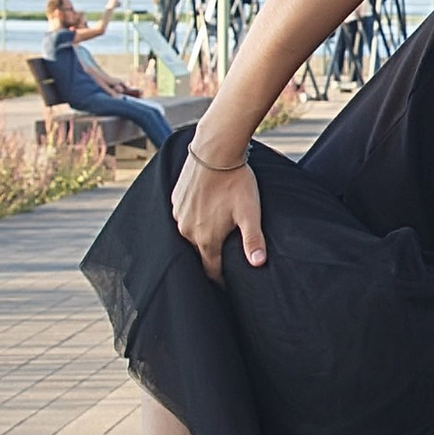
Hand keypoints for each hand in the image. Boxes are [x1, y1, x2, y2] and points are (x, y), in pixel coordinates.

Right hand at [172, 137, 266, 277]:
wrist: (215, 151)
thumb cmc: (236, 182)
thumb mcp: (250, 213)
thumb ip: (253, 240)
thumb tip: (258, 264)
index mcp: (205, 239)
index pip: (211, 270)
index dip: (221, 280)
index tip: (229, 283)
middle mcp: (186, 231)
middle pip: (199, 253)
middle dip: (211, 258)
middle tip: (224, 257)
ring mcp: (178, 215)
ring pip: (189, 235)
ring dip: (201, 237)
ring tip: (215, 233)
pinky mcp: (175, 200)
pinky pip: (183, 217)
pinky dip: (193, 219)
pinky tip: (205, 212)